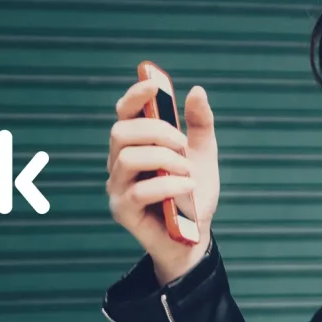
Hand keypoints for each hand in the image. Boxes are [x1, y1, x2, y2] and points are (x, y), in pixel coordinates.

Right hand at [107, 78, 219, 285]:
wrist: (196, 235)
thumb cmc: (193, 194)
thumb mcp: (203, 155)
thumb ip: (200, 124)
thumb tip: (197, 90)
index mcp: (135, 144)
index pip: (124, 113)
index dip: (135, 96)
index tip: (154, 86)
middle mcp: (119, 162)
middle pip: (121, 131)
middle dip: (157, 131)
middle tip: (184, 145)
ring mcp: (117, 187)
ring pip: (127, 158)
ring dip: (165, 159)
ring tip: (189, 172)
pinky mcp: (122, 211)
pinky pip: (140, 191)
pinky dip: (169, 185)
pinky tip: (189, 188)